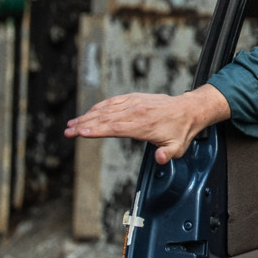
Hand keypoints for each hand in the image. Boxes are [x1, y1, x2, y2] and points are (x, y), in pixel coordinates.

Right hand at [63, 84, 230, 163]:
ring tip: (72, 124)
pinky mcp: (134, 98)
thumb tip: (161, 159)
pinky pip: (113, 101)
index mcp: (144, 124)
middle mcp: (136, 111)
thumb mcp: (178, 147)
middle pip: (105, 118)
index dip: (97, 130)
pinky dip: (99, 107)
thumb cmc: (181, 131)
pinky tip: (88, 113)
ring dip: (87, 116)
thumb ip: (168, 154)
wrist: (189, 109)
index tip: (81, 132)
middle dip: (84, 124)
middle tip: (68, 131)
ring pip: (106, 108)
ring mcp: (134, 103)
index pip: (115, 127)